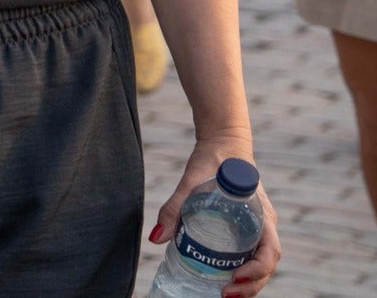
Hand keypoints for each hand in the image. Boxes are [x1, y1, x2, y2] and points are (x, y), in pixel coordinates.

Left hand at [149, 138, 279, 295]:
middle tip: (224, 295)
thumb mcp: (191, 181)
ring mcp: (257, 228)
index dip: (257, 270)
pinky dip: (241, 271)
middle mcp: (264, 226)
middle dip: (250, 285)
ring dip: (247, 283)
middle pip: (266, 264)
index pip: (270, 251)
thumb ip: (174, 207)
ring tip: (223, 294)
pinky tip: (221, 279)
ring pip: (259, 263)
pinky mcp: (246, 228)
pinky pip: (249, 254)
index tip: (235, 277)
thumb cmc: (211, 160)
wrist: (223, 143)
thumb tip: (155, 239)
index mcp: (260, 215)